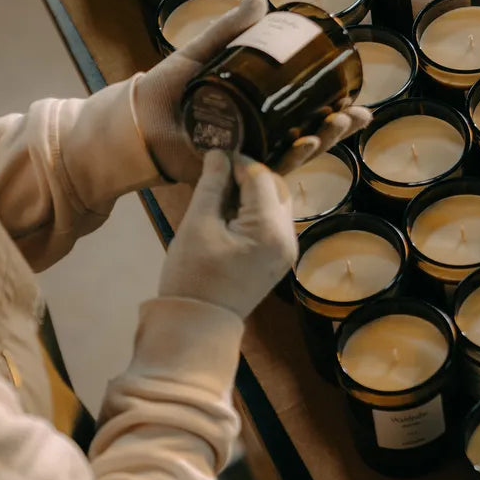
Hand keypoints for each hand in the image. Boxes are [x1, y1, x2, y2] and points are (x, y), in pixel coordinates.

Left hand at [134, 0, 372, 182]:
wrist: (136, 117)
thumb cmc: (166, 87)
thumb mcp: (201, 53)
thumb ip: (230, 29)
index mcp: (254, 108)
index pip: (301, 110)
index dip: (332, 107)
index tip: (357, 99)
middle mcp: (255, 133)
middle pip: (305, 134)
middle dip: (336, 128)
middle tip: (357, 114)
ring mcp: (245, 153)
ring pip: (292, 153)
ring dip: (321, 143)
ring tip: (339, 124)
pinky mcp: (231, 168)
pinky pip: (264, 168)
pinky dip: (287, 158)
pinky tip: (307, 146)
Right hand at [159, 150, 295, 319]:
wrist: (197, 326)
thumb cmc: (192, 275)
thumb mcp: (198, 224)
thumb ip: (212, 184)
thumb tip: (219, 153)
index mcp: (270, 229)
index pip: (259, 176)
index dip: (236, 161)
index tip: (212, 156)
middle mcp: (287, 238)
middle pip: (274, 187)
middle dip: (246, 175)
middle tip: (215, 174)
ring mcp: (286, 250)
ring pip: (275, 202)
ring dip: (251, 192)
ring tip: (219, 194)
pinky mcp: (278, 259)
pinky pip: (272, 222)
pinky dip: (254, 210)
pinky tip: (229, 213)